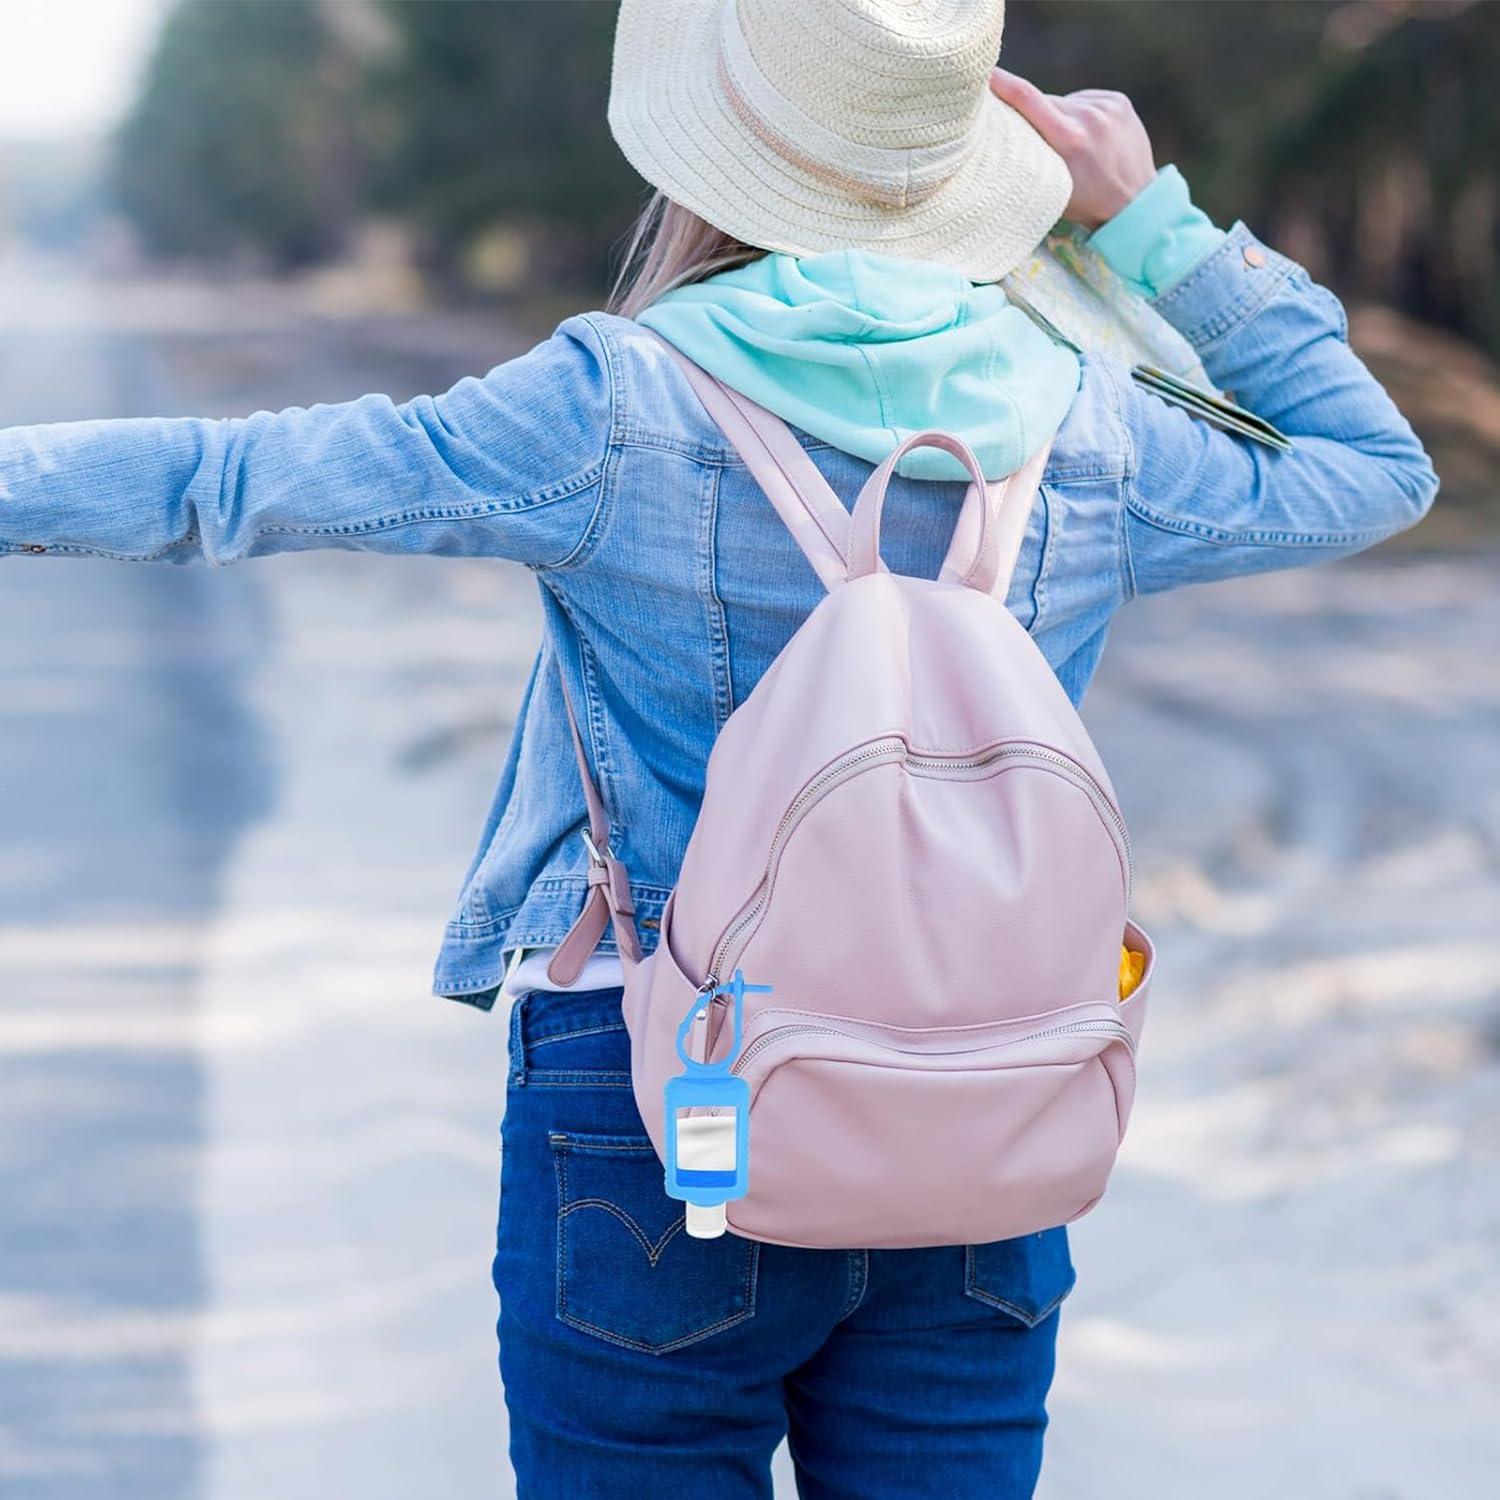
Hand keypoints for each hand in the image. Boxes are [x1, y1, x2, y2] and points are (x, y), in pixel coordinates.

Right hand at [990, 67, 1155, 230]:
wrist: (1137, 201)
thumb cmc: (1088, 203)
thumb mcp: (1052, 188)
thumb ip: (1030, 159)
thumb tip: (1004, 131)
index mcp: (1070, 139)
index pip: (1029, 99)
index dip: (1004, 85)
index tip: (987, 74)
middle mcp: (1089, 117)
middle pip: (1044, 102)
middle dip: (1035, 116)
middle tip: (1038, 141)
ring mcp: (1107, 106)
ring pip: (1064, 102)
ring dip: (1059, 117)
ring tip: (1072, 145)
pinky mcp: (1118, 101)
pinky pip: (1084, 100)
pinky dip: (1079, 115)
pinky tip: (1088, 136)